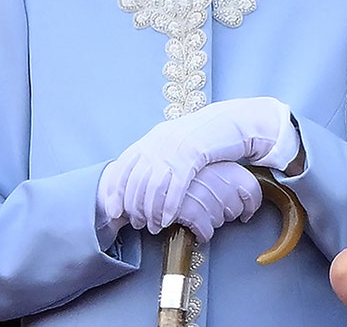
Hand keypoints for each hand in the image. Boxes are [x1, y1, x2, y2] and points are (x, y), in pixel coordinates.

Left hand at [100, 97, 298, 230]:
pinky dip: (169, 205)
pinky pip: (175, 185)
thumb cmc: (206, 136)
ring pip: (153, 185)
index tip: (113, 211)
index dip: (115, 191)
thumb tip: (142, 180)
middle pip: (136, 179)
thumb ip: (159, 155)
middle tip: (136, 223)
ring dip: (151, 210)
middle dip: (133, 206)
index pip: (123, 166)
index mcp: (152, 138)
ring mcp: (175, 148)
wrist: (232, 121)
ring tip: (153, 226)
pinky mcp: (193, 155)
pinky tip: (169, 219)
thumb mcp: (176, 142)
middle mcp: (159, 141)